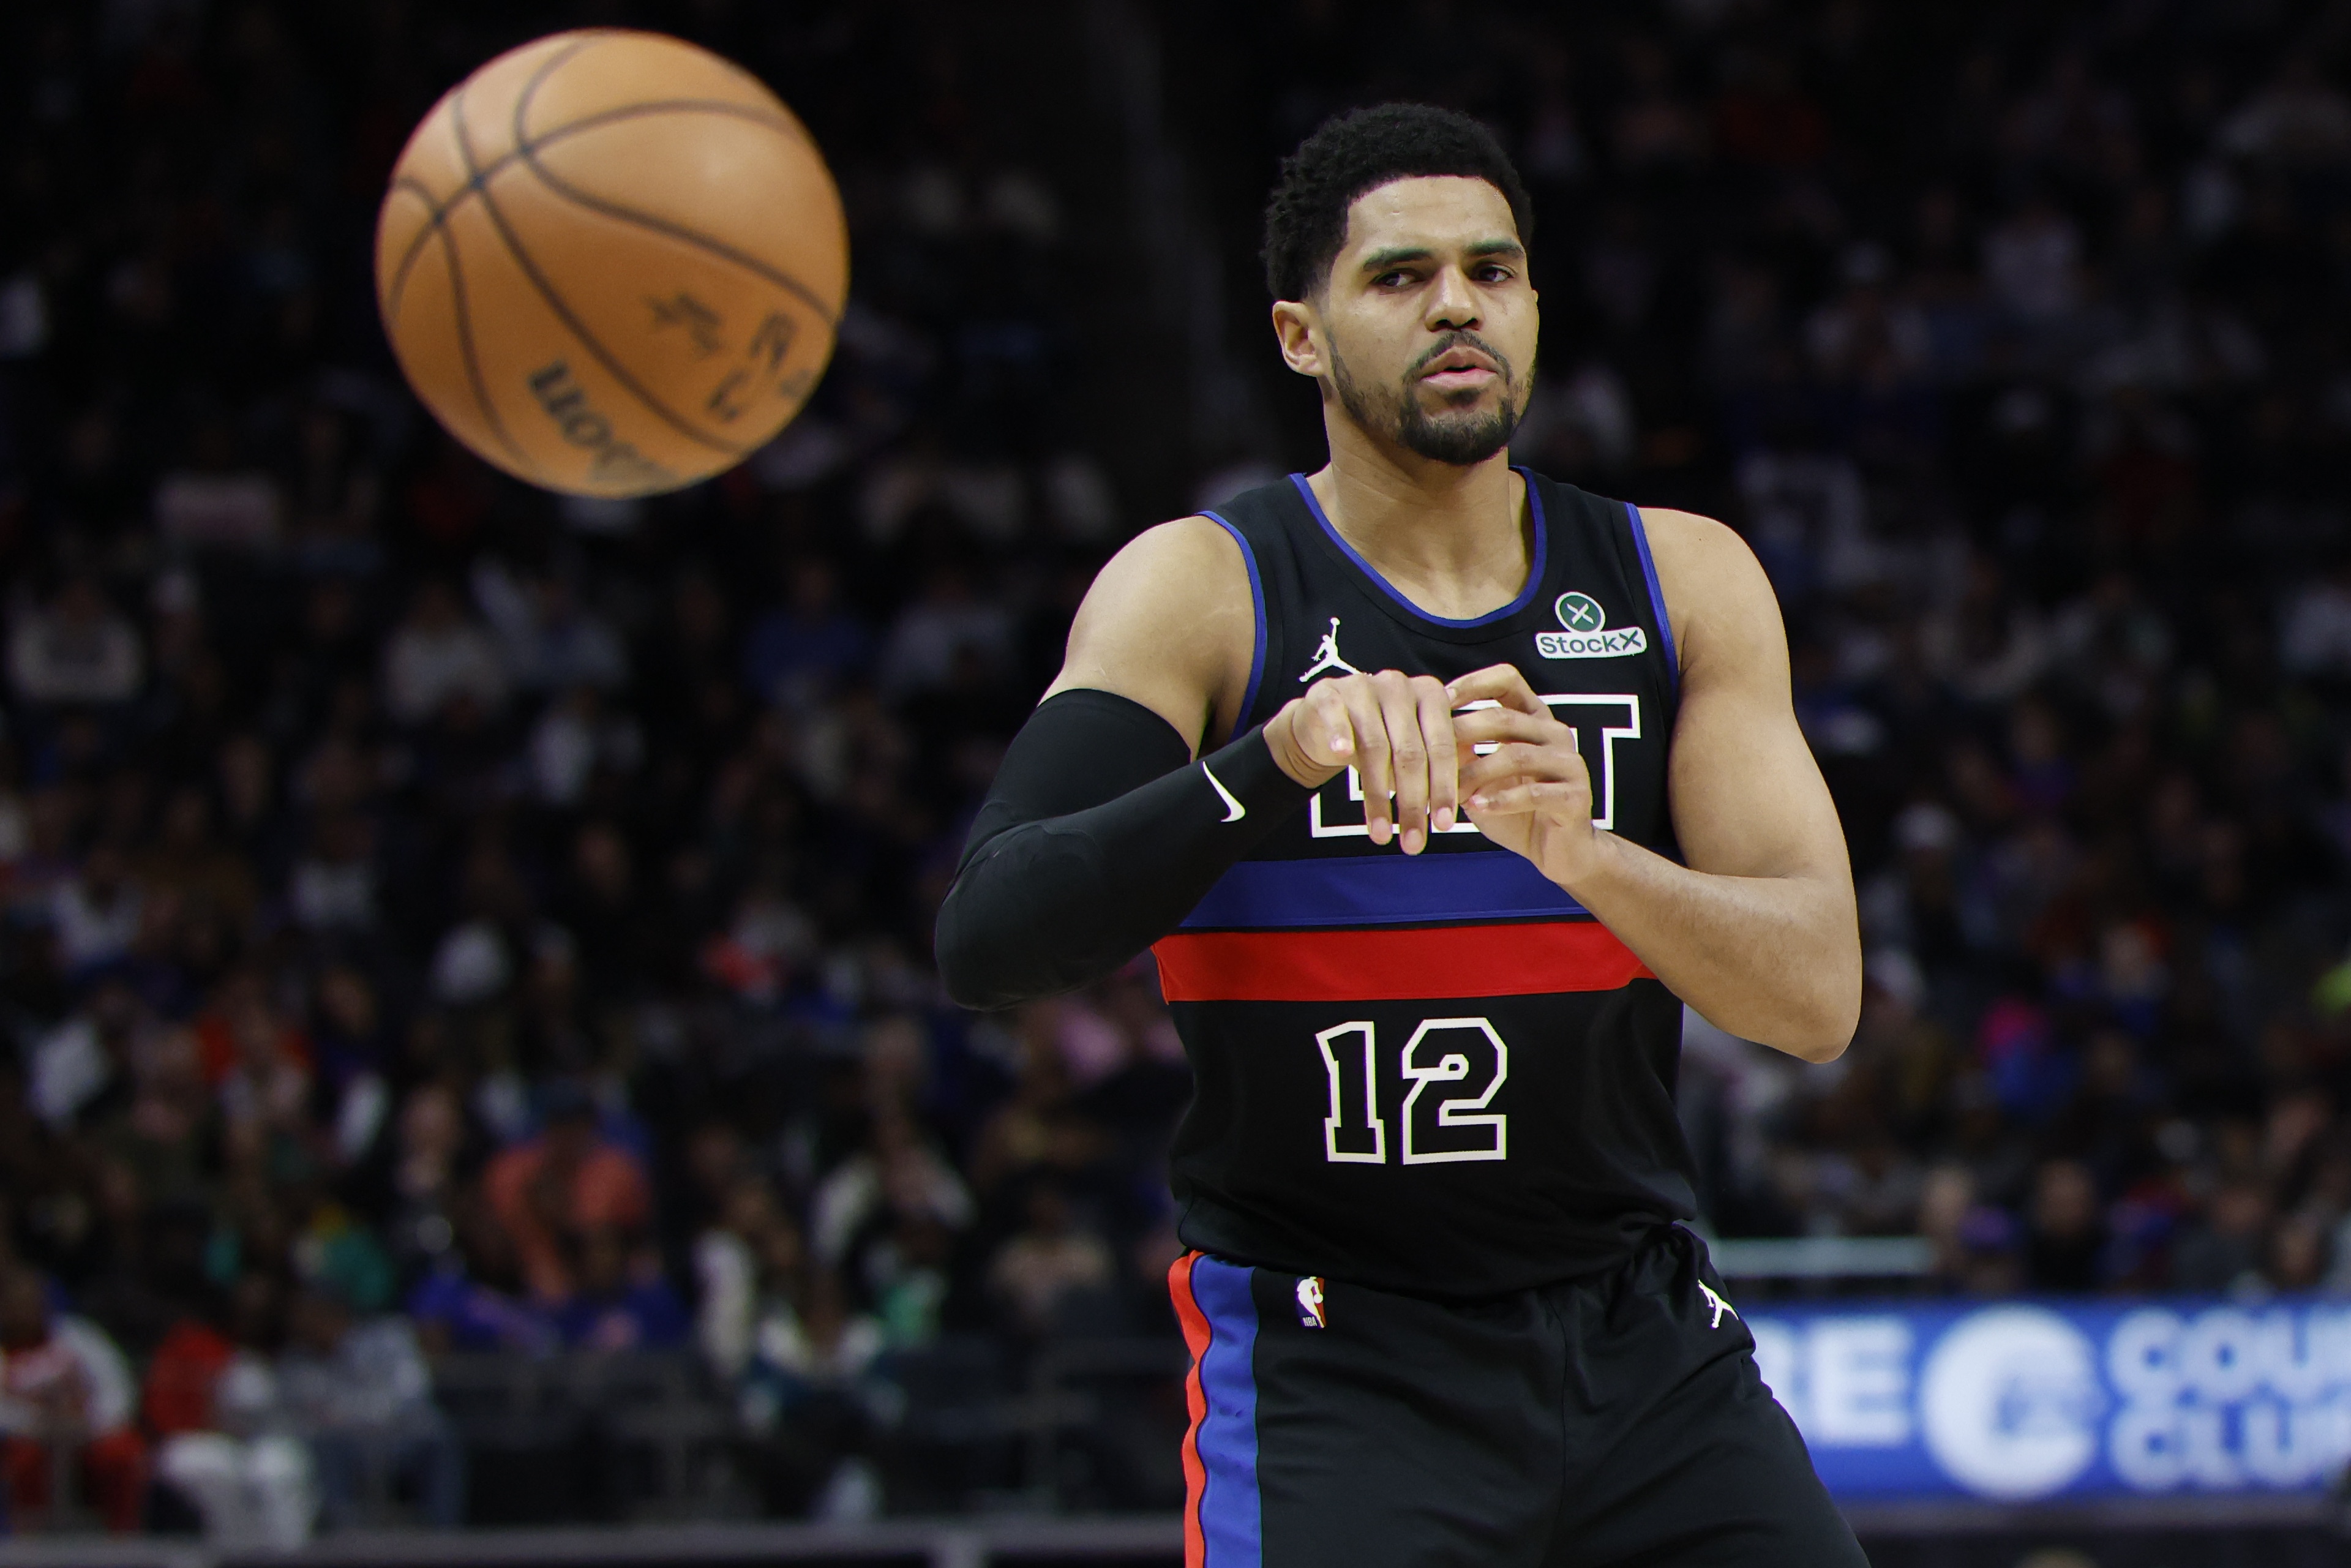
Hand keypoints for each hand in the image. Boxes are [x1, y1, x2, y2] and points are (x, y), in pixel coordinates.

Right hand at [1265, 670, 1457, 853]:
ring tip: (1380, 835)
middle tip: (1414, 842)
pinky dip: (1340, 736)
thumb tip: (1459, 804)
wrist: (1324, 719)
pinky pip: (1337, 717)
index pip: (1441, 745)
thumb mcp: (1410, 747)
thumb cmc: (1377, 737)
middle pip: (1409, 751)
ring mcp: (1362, 686)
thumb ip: (1435, 765)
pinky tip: (1341, 758)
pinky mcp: (1328, 692)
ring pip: (1374, 746)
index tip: (1443, 826)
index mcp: (1430, 694)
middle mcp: (1399, 685)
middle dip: (1413, 803)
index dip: (1443, 787)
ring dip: (1378, 797)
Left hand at [1449, 664, 1602, 887]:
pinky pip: (1535, 793)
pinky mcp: (1575, 796)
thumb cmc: (1516, 810)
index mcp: (1534, 720)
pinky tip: (1477, 807)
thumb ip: (1460, 753)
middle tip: (1429, 751)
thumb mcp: (1480, 777)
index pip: (1508, 680)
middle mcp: (1555, 734)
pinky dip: (1501, 800)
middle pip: (1505, 718)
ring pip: (1517, 755)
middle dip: (1463, 732)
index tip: (1439, 698)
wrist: (1560, 851)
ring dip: (1477, 771)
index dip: (1473, 683)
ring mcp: (1569, 764)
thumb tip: (1420, 730)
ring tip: (1449, 789)